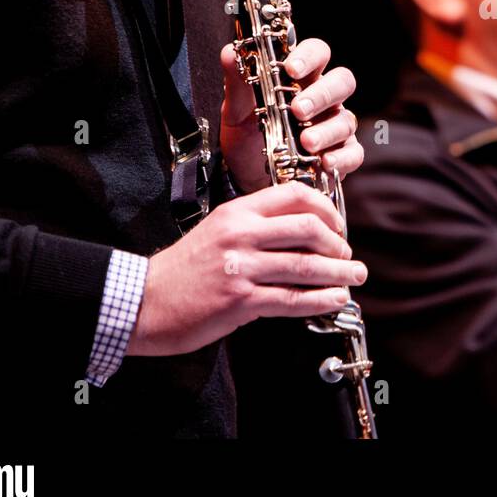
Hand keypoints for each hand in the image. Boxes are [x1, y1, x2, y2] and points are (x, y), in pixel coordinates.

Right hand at [128, 182, 368, 356]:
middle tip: (347, 254)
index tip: (338, 225)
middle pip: (308, 227)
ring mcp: (240, 267)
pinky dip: (321, 299)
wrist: (143, 301)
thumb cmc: (182, 270)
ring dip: (339, 272)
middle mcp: (241, 234)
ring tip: (354, 276)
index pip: (294, 195)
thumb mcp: (218, 231)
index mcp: (237, 212)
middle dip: (337, 242)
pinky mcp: (240, 300)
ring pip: (305, 264)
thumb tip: (304, 234)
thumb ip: (256, 227)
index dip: (326, 209)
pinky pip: (293, 298)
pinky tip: (335, 298)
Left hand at [219, 38, 364, 193]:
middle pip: (342, 81)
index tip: (291, 69)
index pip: (317, 53)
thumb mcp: (236, 111)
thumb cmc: (247, 138)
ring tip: (306, 142)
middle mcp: (323, 99)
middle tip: (298, 109)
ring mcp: (335, 127)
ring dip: (327, 130)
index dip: (309, 56)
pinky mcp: (341, 155)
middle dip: (322, 94)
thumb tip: (231, 52)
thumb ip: (237, 82)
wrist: (245, 178)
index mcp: (302, 79)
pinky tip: (325, 162)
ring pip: (346, 119)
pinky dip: (342, 157)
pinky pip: (353, 153)